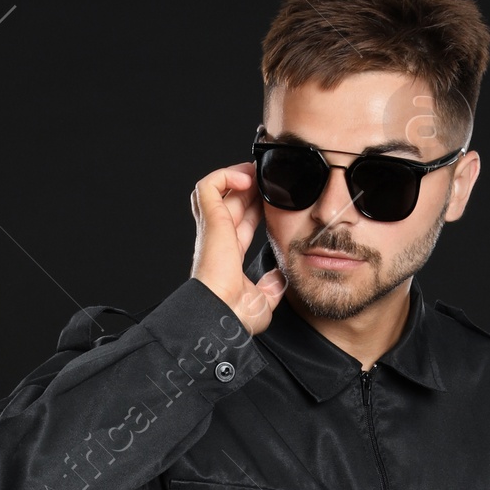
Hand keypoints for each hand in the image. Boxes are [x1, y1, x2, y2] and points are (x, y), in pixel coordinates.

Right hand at [190, 162, 284, 334]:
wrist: (223, 314)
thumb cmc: (235, 314)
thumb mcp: (263, 300)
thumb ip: (272, 286)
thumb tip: (281, 278)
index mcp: (229, 254)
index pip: (242, 221)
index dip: (256, 206)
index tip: (275, 198)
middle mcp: (218, 239)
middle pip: (232, 201)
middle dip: (250, 186)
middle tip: (270, 178)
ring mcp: (212, 229)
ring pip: (216, 188)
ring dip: (235, 175)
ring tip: (255, 174)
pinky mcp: (210, 220)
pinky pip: (208, 186)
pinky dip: (225, 176)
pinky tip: (246, 180)